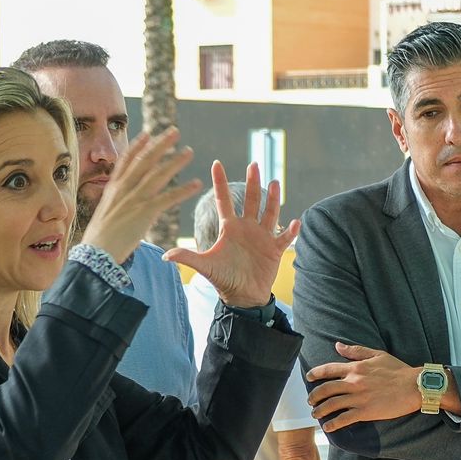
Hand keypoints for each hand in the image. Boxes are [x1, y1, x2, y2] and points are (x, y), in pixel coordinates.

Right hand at [79, 129, 199, 262]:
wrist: (97, 253)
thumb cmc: (99, 239)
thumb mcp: (105, 213)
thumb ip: (116, 203)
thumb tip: (123, 202)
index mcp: (113, 188)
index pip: (126, 161)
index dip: (137, 146)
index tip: (147, 133)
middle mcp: (124, 189)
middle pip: (145, 161)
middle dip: (161, 144)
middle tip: (175, 131)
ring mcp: (135, 199)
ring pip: (159, 175)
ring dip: (176, 162)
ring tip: (189, 151)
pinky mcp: (145, 213)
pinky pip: (168, 198)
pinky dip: (183, 190)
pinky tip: (196, 184)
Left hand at [164, 162, 299, 308]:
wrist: (242, 296)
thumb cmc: (223, 279)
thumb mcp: (205, 266)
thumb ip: (187, 257)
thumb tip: (165, 255)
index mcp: (229, 228)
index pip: (223, 200)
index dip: (220, 182)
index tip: (216, 163)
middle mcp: (246, 228)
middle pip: (251, 200)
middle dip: (252, 182)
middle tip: (254, 164)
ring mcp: (262, 237)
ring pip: (269, 213)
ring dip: (272, 199)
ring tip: (274, 182)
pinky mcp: (274, 249)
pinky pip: (284, 237)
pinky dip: (290, 230)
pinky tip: (295, 221)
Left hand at [307, 343, 428, 431]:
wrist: (414, 386)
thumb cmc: (398, 370)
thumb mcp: (377, 354)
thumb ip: (356, 351)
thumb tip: (337, 345)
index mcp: (356, 368)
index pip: (328, 369)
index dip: (315, 374)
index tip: (309, 378)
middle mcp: (354, 382)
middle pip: (326, 389)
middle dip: (314, 396)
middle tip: (310, 401)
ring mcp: (359, 398)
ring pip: (331, 405)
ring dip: (320, 411)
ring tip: (316, 414)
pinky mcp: (365, 412)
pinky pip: (344, 419)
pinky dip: (333, 424)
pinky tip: (328, 427)